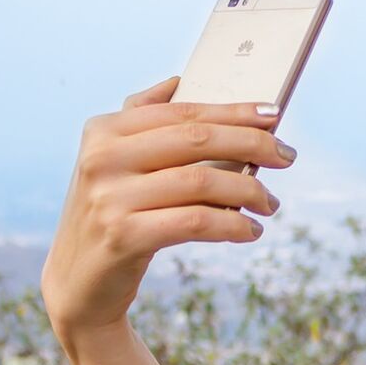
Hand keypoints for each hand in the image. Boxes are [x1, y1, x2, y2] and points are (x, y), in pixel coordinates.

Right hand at [40, 76, 296, 349]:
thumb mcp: (115, 164)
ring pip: (200, 182)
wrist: (78, 282)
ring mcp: (109, 197)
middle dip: (251, 144)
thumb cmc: (111, 216)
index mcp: (103, 130)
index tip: (274, 114)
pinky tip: (251, 230)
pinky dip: (232, 226)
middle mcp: (101, 158)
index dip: (233, 111)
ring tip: (270, 203)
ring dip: (249, 192)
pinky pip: (195, 222)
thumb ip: (141, 120)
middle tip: (287, 156)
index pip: (182, 112)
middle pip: (195, 140)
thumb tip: (178, 82)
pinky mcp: (123, 236)